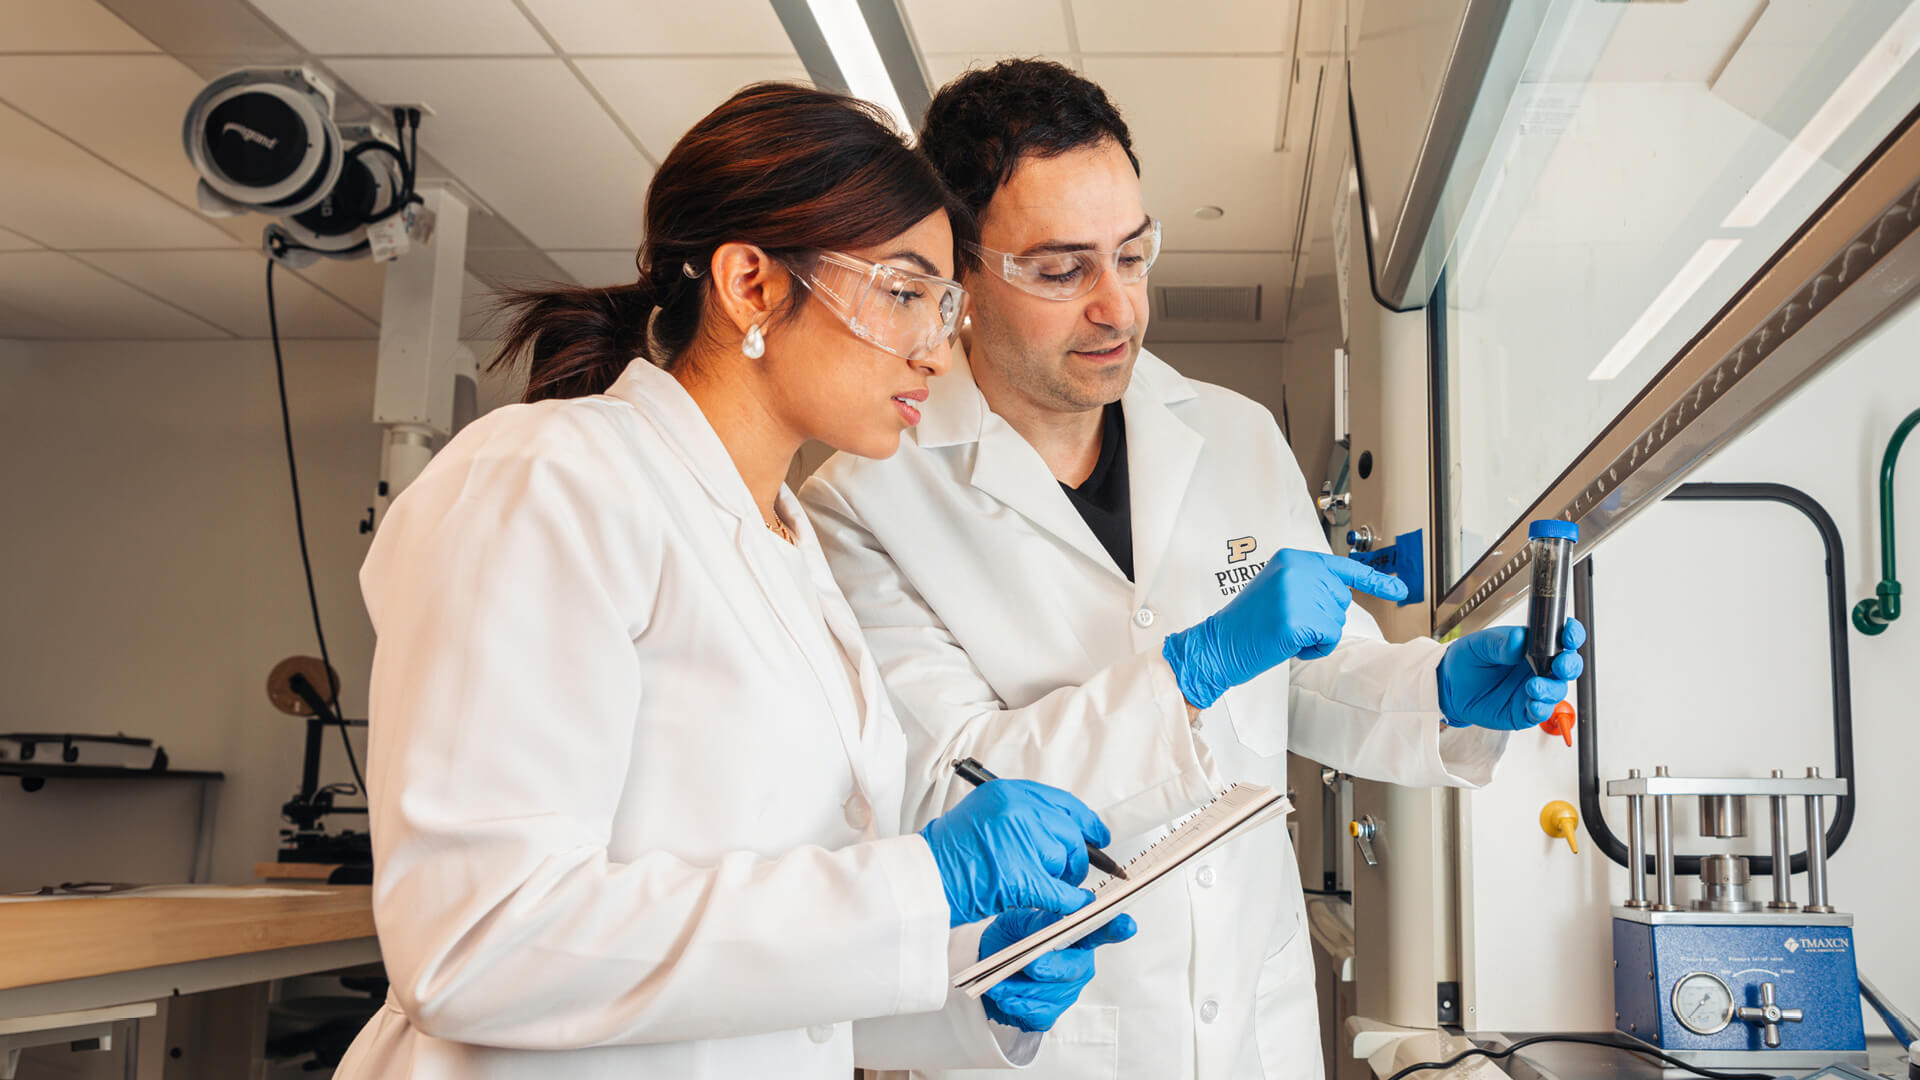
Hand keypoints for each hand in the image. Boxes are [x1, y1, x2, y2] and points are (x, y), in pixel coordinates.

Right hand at [919, 780, 1110, 925]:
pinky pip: (1059, 891)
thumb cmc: (947, 854)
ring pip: (1064, 860)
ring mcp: (1018, 840)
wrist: (922, 879)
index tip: (1098, 834)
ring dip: (1064, 879)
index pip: (1061, 802)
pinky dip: (1069, 902)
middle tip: (1072, 872)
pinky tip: (1070, 907)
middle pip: (1068, 831)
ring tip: (1047, 887)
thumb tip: (1058, 831)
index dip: (1085, 821)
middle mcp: (1015, 810)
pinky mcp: (1020, 875)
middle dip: (1076, 856)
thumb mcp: (983, 816)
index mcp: (1007, 793)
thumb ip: (1020, 817)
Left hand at [978, 909, 1137, 1031]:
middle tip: (1029, 964)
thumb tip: (1060, 913)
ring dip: (1023, 987)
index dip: (1115, 928)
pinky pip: (1040, 1014)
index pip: (1101, 930)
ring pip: (1053, 993)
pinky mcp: (1050, 1012)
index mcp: (1075, 935)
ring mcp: (1067, 990)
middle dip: (1051, 967)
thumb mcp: (1017, 920)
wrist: (984, 968)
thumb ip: (1040, 918)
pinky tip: (1007, 997)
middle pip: (1076, 968)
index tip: (1126, 926)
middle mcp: (1078, 963)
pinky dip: (1019, 1006)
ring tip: (1001, 980)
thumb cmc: (1007, 939)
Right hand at [1161, 549, 1408, 707]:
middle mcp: (1297, 569)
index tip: (1399, 590)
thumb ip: (1309, 583)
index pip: (1342, 568)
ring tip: (1285, 633)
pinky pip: (1329, 638)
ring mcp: (1297, 593)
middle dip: (1323, 617)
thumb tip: (1343, 594)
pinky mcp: (1297, 619)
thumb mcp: (1278, 589)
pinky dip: (1315, 648)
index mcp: (1292, 558)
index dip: (1374, 580)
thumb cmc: (1249, 623)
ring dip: (1318, 635)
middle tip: (1289, 623)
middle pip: (1341, 600)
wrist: (1219, 643)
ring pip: (1337, 620)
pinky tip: (1289, 644)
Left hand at [1436, 618, 1585, 729]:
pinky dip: (1541, 709)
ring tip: (1533, 686)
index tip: (1568, 634)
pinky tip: (1532, 704)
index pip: (1560, 638)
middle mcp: (1538, 667)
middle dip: (1570, 664)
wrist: (1450, 686)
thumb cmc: (1467, 660)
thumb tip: (1518, 638)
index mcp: (1532, 646)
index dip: (1571, 634)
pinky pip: (1541, 712)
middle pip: (1568, 666)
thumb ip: (1501, 643)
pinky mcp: (1525, 710)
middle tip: (1560, 665)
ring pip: (1557, 690)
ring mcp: (1534, 689)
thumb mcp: (1480, 645)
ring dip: (1551, 689)